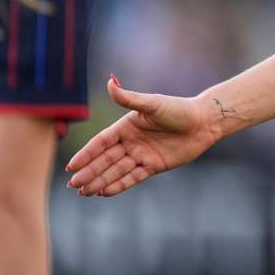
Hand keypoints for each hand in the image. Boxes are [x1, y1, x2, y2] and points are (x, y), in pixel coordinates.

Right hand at [65, 76, 218, 196]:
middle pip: (105, 159)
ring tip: (84, 192)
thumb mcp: (152, 104)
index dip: (86, 155)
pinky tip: (105, 193)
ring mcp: (142, 154)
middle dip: (89, 172)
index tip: (70, 167)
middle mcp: (131, 141)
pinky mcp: (154, 166)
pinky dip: (119, 185)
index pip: (101, 143)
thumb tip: (109, 81)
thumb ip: (129, 98)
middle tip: (73, 185)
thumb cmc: (178, 109)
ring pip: (116, 171)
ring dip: (100, 181)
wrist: (204, 122)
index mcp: (126, 126)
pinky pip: (133, 177)